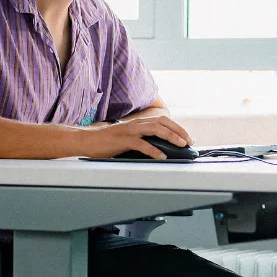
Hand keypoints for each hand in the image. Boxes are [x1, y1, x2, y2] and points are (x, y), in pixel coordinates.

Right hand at [77, 116, 192, 159]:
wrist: (88, 141)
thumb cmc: (109, 142)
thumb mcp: (130, 139)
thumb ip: (143, 141)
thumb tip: (161, 150)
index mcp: (139, 123)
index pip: (163, 121)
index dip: (177, 127)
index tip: (187, 137)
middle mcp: (137, 124)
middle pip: (163, 122)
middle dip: (179, 130)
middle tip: (189, 141)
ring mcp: (130, 131)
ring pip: (155, 130)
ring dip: (171, 136)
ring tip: (181, 144)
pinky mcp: (123, 140)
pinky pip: (141, 144)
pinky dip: (153, 150)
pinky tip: (161, 156)